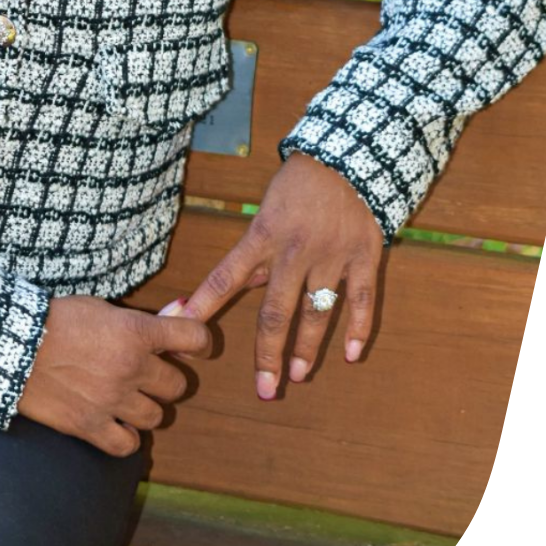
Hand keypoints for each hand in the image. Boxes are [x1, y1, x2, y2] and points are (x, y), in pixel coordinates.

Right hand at [17, 294, 211, 456]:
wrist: (13, 345)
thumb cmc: (55, 319)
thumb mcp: (100, 308)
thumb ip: (138, 320)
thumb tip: (175, 317)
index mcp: (136, 332)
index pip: (194, 337)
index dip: (200, 342)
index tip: (194, 347)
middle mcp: (131, 367)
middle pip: (177, 385)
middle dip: (164, 378)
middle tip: (146, 374)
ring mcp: (112, 400)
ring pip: (156, 416)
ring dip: (145, 408)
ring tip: (126, 398)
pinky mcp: (90, 425)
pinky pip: (128, 445)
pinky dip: (126, 438)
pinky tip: (115, 424)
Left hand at [164, 152, 382, 401]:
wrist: (345, 156)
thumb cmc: (296, 187)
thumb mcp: (265, 212)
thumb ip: (255, 254)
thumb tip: (232, 289)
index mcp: (262, 235)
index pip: (225, 276)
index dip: (203, 304)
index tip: (182, 327)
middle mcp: (294, 250)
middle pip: (275, 312)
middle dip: (268, 354)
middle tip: (264, 389)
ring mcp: (331, 255)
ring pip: (317, 312)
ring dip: (307, 348)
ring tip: (298, 377)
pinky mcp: (363, 255)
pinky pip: (361, 300)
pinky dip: (358, 329)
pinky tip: (350, 355)